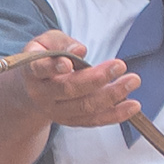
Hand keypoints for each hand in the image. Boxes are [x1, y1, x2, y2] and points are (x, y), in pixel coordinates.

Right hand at [0, 28, 141, 163]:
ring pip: (83, 107)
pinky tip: (133, 106)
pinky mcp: (69, 120)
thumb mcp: (45, 42)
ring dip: (111, 96)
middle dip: (96, 78)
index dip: (53, 67)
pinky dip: (114, 115)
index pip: (40, 69)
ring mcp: (55, 110)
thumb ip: (61, 42)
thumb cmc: (43, 59)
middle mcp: (42, 94)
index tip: (69, 63)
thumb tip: (80, 50)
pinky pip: (92, 121)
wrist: (30, 89)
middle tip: (120, 65)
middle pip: (67, 89)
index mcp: (32, 72)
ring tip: (132, 81)